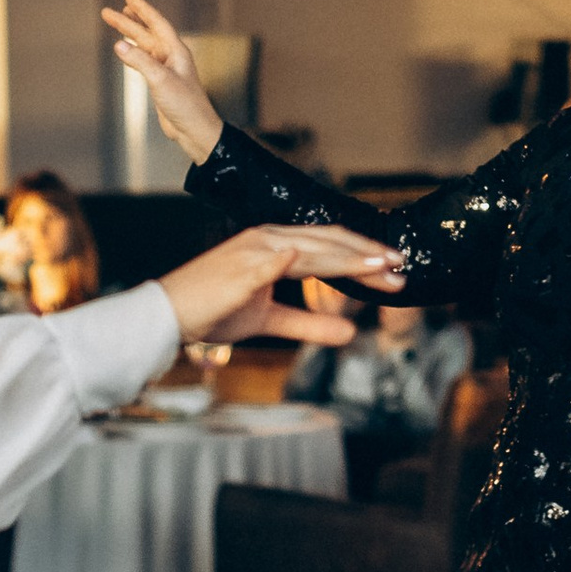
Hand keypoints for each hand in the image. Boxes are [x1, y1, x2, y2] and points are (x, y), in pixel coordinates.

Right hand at [105, 0, 223, 163]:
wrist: (194, 130)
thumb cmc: (185, 105)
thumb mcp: (160, 80)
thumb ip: (140, 61)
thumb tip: (118, 45)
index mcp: (176, 51)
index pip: (157, 23)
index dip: (142, 9)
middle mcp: (171, 57)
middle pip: (146, 33)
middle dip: (127, 21)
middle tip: (108, 12)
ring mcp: (165, 69)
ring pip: (143, 46)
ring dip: (129, 35)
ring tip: (114, 22)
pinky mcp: (160, 83)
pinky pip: (143, 61)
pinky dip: (132, 53)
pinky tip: (124, 50)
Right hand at [162, 222, 405, 346]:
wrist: (168, 315)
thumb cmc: (212, 312)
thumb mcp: (269, 321)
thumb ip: (309, 323)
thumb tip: (349, 332)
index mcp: (274, 246)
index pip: (328, 246)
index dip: (362, 256)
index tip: (394, 270)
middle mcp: (268, 239)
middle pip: (329, 242)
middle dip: (367, 254)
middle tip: (401, 266)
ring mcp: (255, 250)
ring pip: (313, 249)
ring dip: (350, 257)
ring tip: (382, 266)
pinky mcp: (243, 267)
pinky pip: (277, 263)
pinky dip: (302, 261)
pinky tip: (325, 261)